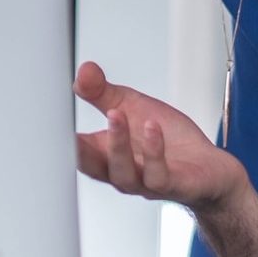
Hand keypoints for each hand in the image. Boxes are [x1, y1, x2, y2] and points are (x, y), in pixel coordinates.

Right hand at [74, 61, 247, 210]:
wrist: (210, 169)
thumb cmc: (170, 142)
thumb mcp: (133, 108)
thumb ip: (103, 92)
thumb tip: (84, 71)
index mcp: (106, 155)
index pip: (74, 150)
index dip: (58, 139)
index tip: (47, 117)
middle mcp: (121, 172)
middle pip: (91, 167)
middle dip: (79, 148)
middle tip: (69, 126)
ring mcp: (145, 182)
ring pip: (122, 173)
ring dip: (117, 144)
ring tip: (116, 114)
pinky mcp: (173, 185)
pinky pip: (157, 174)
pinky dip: (152, 151)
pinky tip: (151, 128)